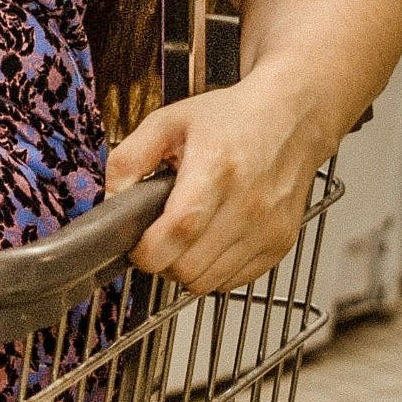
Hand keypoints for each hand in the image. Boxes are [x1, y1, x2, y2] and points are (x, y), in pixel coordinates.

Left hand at [104, 72, 333, 295]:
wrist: (291, 119)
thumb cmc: (231, 119)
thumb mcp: (168, 122)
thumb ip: (129, 159)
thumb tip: (111, 200)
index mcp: (216, 170)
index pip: (179, 230)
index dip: (147, 250)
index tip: (136, 245)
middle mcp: (247, 204)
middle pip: (189, 266)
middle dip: (161, 261)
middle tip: (157, 238)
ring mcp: (267, 229)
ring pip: (209, 282)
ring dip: (186, 269)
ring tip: (183, 238)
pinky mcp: (279, 245)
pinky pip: (232, 282)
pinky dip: (213, 271)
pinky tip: (209, 242)